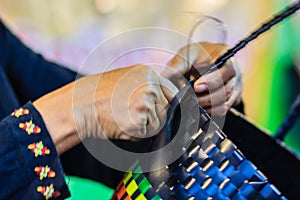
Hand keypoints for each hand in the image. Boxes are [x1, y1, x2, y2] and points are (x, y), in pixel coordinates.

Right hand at [33, 65, 176, 153]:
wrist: (79, 105)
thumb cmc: (99, 93)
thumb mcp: (126, 78)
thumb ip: (148, 85)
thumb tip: (167, 98)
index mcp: (148, 73)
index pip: (173, 91)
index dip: (168, 103)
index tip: (161, 109)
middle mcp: (149, 86)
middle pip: (166, 109)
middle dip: (154, 116)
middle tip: (131, 113)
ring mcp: (145, 103)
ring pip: (158, 124)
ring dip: (143, 126)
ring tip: (123, 117)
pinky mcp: (138, 121)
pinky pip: (146, 134)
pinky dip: (135, 135)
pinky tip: (121, 125)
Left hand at [162, 42, 241, 114]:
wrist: (208, 61)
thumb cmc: (198, 56)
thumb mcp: (186, 54)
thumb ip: (176, 66)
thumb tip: (162, 79)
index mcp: (228, 58)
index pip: (227, 71)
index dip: (212, 81)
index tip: (196, 86)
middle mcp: (235, 75)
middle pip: (226, 91)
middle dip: (205, 97)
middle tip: (190, 98)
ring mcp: (234, 89)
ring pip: (224, 104)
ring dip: (206, 106)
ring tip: (192, 102)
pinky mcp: (230, 101)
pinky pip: (222, 111)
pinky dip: (208, 112)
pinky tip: (198, 107)